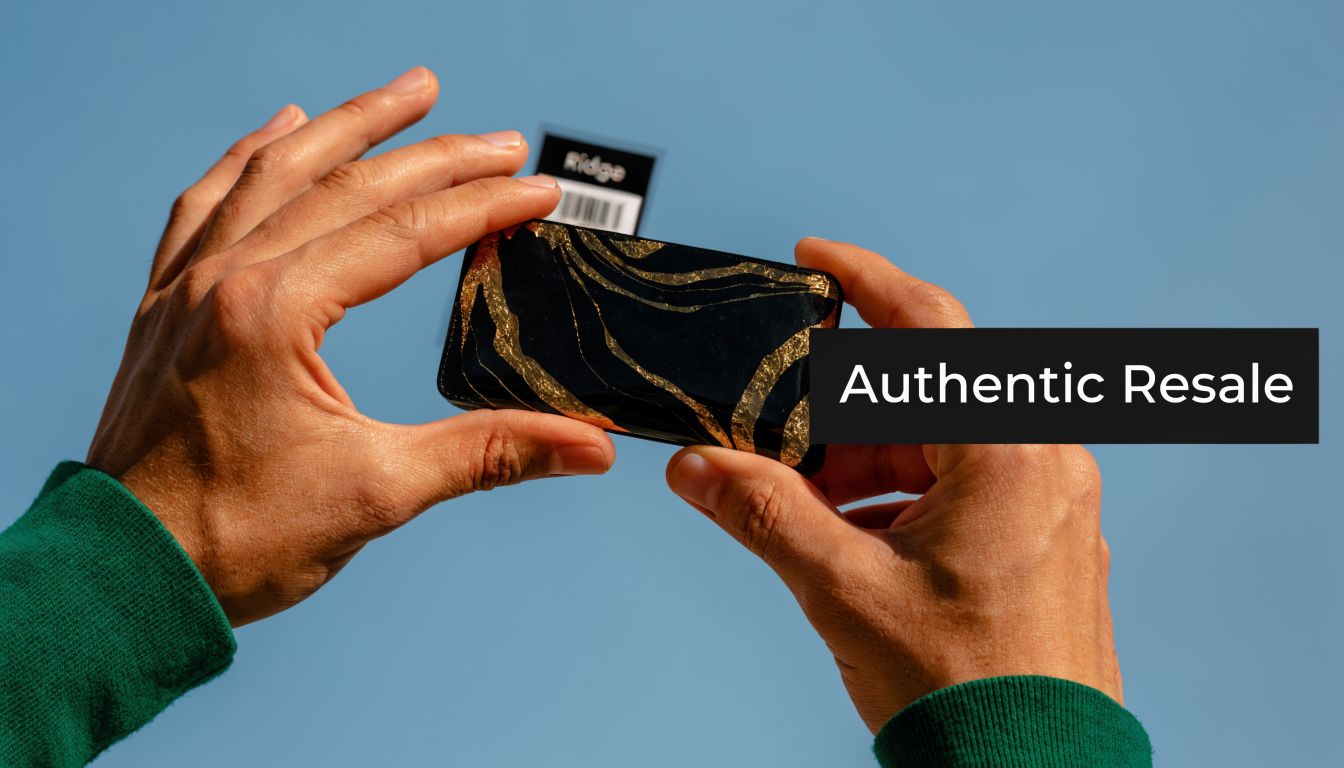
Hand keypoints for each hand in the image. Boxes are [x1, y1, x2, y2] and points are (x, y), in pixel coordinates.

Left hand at [87, 67, 614, 626]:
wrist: (123, 576)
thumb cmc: (239, 539)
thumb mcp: (378, 494)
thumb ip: (490, 453)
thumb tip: (589, 449)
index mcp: (276, 313)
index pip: (405, 233)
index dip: (483, 207)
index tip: (540, 190)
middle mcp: (227, 278)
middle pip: (350, 186)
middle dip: (438, 156)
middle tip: (506, 140)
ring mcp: (187, 285)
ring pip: (276, 171)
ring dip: (349, 124)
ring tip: (411, 92)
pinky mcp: (166, 304)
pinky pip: (207, 202)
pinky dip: (250, 156)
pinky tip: (280, 127)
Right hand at [664, 238, 1118, 731]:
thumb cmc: (964, 691)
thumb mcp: (844, 589)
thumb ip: (764, 513)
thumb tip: (696, 467)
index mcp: (1008, 453)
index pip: (933, 328)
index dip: (865, 281)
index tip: (814, 257)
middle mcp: (1044, 463)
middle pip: (926, 394)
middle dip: (842, 410)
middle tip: (777, 430)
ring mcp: (1051, 505)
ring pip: (942, 444)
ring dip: (867, 463)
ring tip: (805, 503)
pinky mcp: (1045, 542)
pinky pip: (964, 486)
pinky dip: (902, 495)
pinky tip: (853, 537)